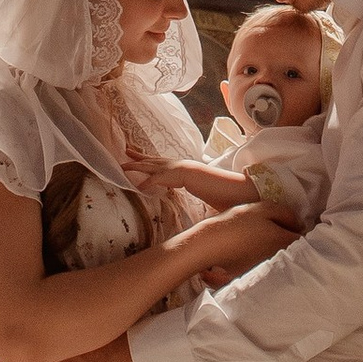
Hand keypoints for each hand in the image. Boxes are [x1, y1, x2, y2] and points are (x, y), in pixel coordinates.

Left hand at [116, 135, 181, 190]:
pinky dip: (144, 184)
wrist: (191, 172)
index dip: (137, 154)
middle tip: (124, 153)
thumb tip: (166, 175)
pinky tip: (138, 188)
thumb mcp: (174, 169)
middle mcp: (158, 164)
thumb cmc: (185, 172)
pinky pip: (150, 181)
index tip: (129, 150)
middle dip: (132, 157)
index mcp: (161, 162)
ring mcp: (159, 170)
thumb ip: (167, 171)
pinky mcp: (161, 177)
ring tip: (123, 168)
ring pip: (143, 167)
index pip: (147, 157)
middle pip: (143, 159)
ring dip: (132, 167)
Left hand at [124, 149, 255, 209]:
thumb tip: (199, 209)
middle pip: (157, 160)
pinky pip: (163, 179)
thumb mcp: (208, 198)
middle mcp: (184, 166)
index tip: (140, 159)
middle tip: (125, 152)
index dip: (152, 162)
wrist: (239, 190)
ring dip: (138, 166)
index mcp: (188, 171)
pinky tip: (140, 187)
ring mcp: (184, 169)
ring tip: (123, 167)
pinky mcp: (186, 176)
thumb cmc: (227, 196)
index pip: (166, 164)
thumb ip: (201, 199)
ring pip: (155, 166)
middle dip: (140, 157)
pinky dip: (151, 181)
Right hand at [174, 207, 299, 276]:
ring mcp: (266, 268)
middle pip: (292, 250)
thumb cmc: (238, 222)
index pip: (303, 238)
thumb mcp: (265, 208)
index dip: (298, 230)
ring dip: (275, 250)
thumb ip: (287, 214)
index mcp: (284, 241)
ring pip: (279, 258)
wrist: (212, 244)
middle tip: (276, 229)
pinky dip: (262, 258)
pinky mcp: (253, 274)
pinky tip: (249, 248)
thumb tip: (299, 224)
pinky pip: (265, 265)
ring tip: (260, 238)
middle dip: (288, 241)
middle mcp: (279, 258)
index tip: (290, 224)